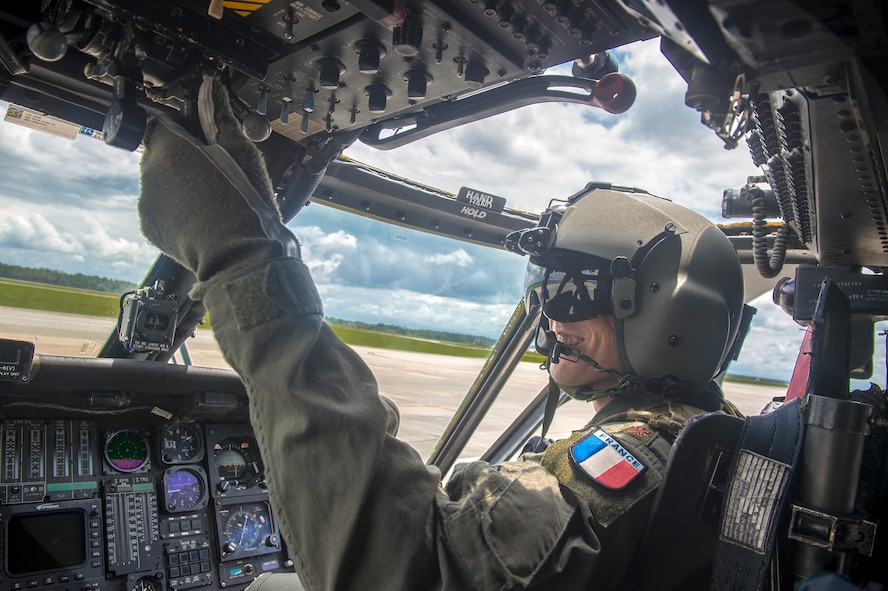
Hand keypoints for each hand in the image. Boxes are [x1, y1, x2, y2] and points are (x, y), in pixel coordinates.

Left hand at [139, 78, 299, 280]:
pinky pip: (161, 207)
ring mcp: (147, 199)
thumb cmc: (243, 203)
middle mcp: (149, 168)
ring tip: (212, 197)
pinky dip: (177, 208)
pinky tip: (201, 214)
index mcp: (169, 144)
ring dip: (181, 182)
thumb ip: (221, 115)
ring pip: (162, 180)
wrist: (238, 256)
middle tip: (217, 170)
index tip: (208, 137)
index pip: (167, 120)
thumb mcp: (242, 151)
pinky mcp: (150, 226)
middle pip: (163, 150)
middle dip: (185, 156)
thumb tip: (213, 90)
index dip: (189, 127)